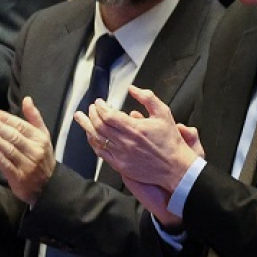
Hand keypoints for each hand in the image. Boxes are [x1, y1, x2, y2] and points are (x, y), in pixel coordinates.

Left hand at [0, 97, 56, 206]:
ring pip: (11, 150)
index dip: (7, 119)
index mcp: (41, 139)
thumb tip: (27, 99)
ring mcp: (28, 165)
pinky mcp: (20, 178)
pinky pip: (9, 166)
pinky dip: (0, 158)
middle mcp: (36, 151)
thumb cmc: (42, 156)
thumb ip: (34, 117)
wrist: (48, 185)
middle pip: (15, 137)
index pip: (22, 126)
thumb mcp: (43, 136)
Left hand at [75, 88, 195, 189]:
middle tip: (91, 108)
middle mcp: (126, 142)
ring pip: (97, 139)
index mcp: (135, 128)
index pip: (108, 115)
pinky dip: (93, 142)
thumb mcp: (164, 113)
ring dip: (87, 127)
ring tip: (81, 118)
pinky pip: (101, 153)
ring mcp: (121, 155)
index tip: (99, 102)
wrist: (175, 167)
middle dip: (92, 114)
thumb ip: (147, 98)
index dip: (100, 107)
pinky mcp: (121, 165)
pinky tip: (91, 136)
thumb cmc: (171, 141)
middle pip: (99, 126)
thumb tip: (132, 89)